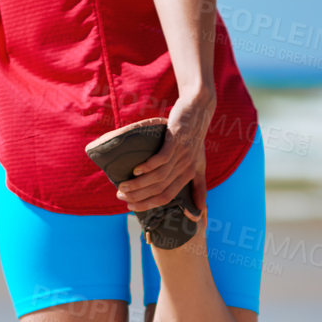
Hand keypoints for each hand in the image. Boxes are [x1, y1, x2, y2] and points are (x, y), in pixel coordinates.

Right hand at [116, 92, 212, 218]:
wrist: (198, 109)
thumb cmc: (195, 138)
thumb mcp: (200, 164)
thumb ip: (199, 187)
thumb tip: (200, 212)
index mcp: (189, 175)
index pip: (167, 197)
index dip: (148, 204)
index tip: (131, 206)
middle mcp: (185, 167)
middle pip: (160, 189)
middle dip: (138, 196)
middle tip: (120, 196)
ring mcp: (181, 154)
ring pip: (158, 176)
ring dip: (138, 184)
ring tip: (122, 186)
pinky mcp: (175, 139)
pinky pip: (161, 158)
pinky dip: (148, 166)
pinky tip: (136, 170)